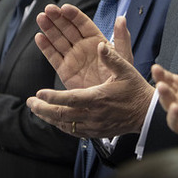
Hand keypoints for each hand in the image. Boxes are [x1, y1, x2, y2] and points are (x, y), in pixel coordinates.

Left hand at [27, 17, 152, 137]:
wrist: (147, 115)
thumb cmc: (136, 90)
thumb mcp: (127, 70)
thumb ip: (112, 57)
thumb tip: (101, 44)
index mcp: (98, 98)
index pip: (70, 99)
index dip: (53, 97)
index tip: (39, 93)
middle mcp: (93, 114)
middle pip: (62, 115)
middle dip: (43, 109)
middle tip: (30, 102)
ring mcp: (94, 126)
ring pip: (65, 125)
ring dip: (49, 117)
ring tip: (37, 109)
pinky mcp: (96, 133)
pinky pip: (73, 131)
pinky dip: (61, 125)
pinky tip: (54, 119)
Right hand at [34, 4, 130, 89]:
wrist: (113, 103)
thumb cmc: (122, 79)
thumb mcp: (124, 57)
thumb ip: (122, 38)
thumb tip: (121, 18)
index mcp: (97, 40)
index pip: (83, 24)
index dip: (73, 15)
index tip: (64, 8)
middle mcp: (83, 47)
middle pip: (67, 29)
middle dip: (57, 18)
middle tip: (48, 9)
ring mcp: (73, 58)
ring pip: (58, 40)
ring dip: (49, 29)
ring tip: (41, 18)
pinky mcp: (65, 71)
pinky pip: (53, 57)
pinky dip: (46, 47)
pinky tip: (39, 37)